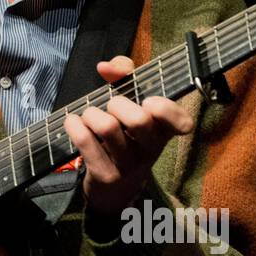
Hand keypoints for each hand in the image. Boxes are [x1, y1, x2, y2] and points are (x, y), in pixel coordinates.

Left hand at [62, 56, 194, 218]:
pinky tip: (73, 123)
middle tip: (110, 108)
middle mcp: (151, 150)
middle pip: (139, 119)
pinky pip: (86, 141)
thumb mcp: (130, 103)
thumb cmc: (124, 135)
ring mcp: (129, 166)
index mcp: (163, 131)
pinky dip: (74, 125)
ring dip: (92, 114)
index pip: (182, 122)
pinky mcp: (105, 176)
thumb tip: (106, 67)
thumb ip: (124, 74)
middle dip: (117, 103)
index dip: (167, 110)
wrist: (112, 188)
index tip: (149, 102)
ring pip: (108, 127)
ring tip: (89, 117)